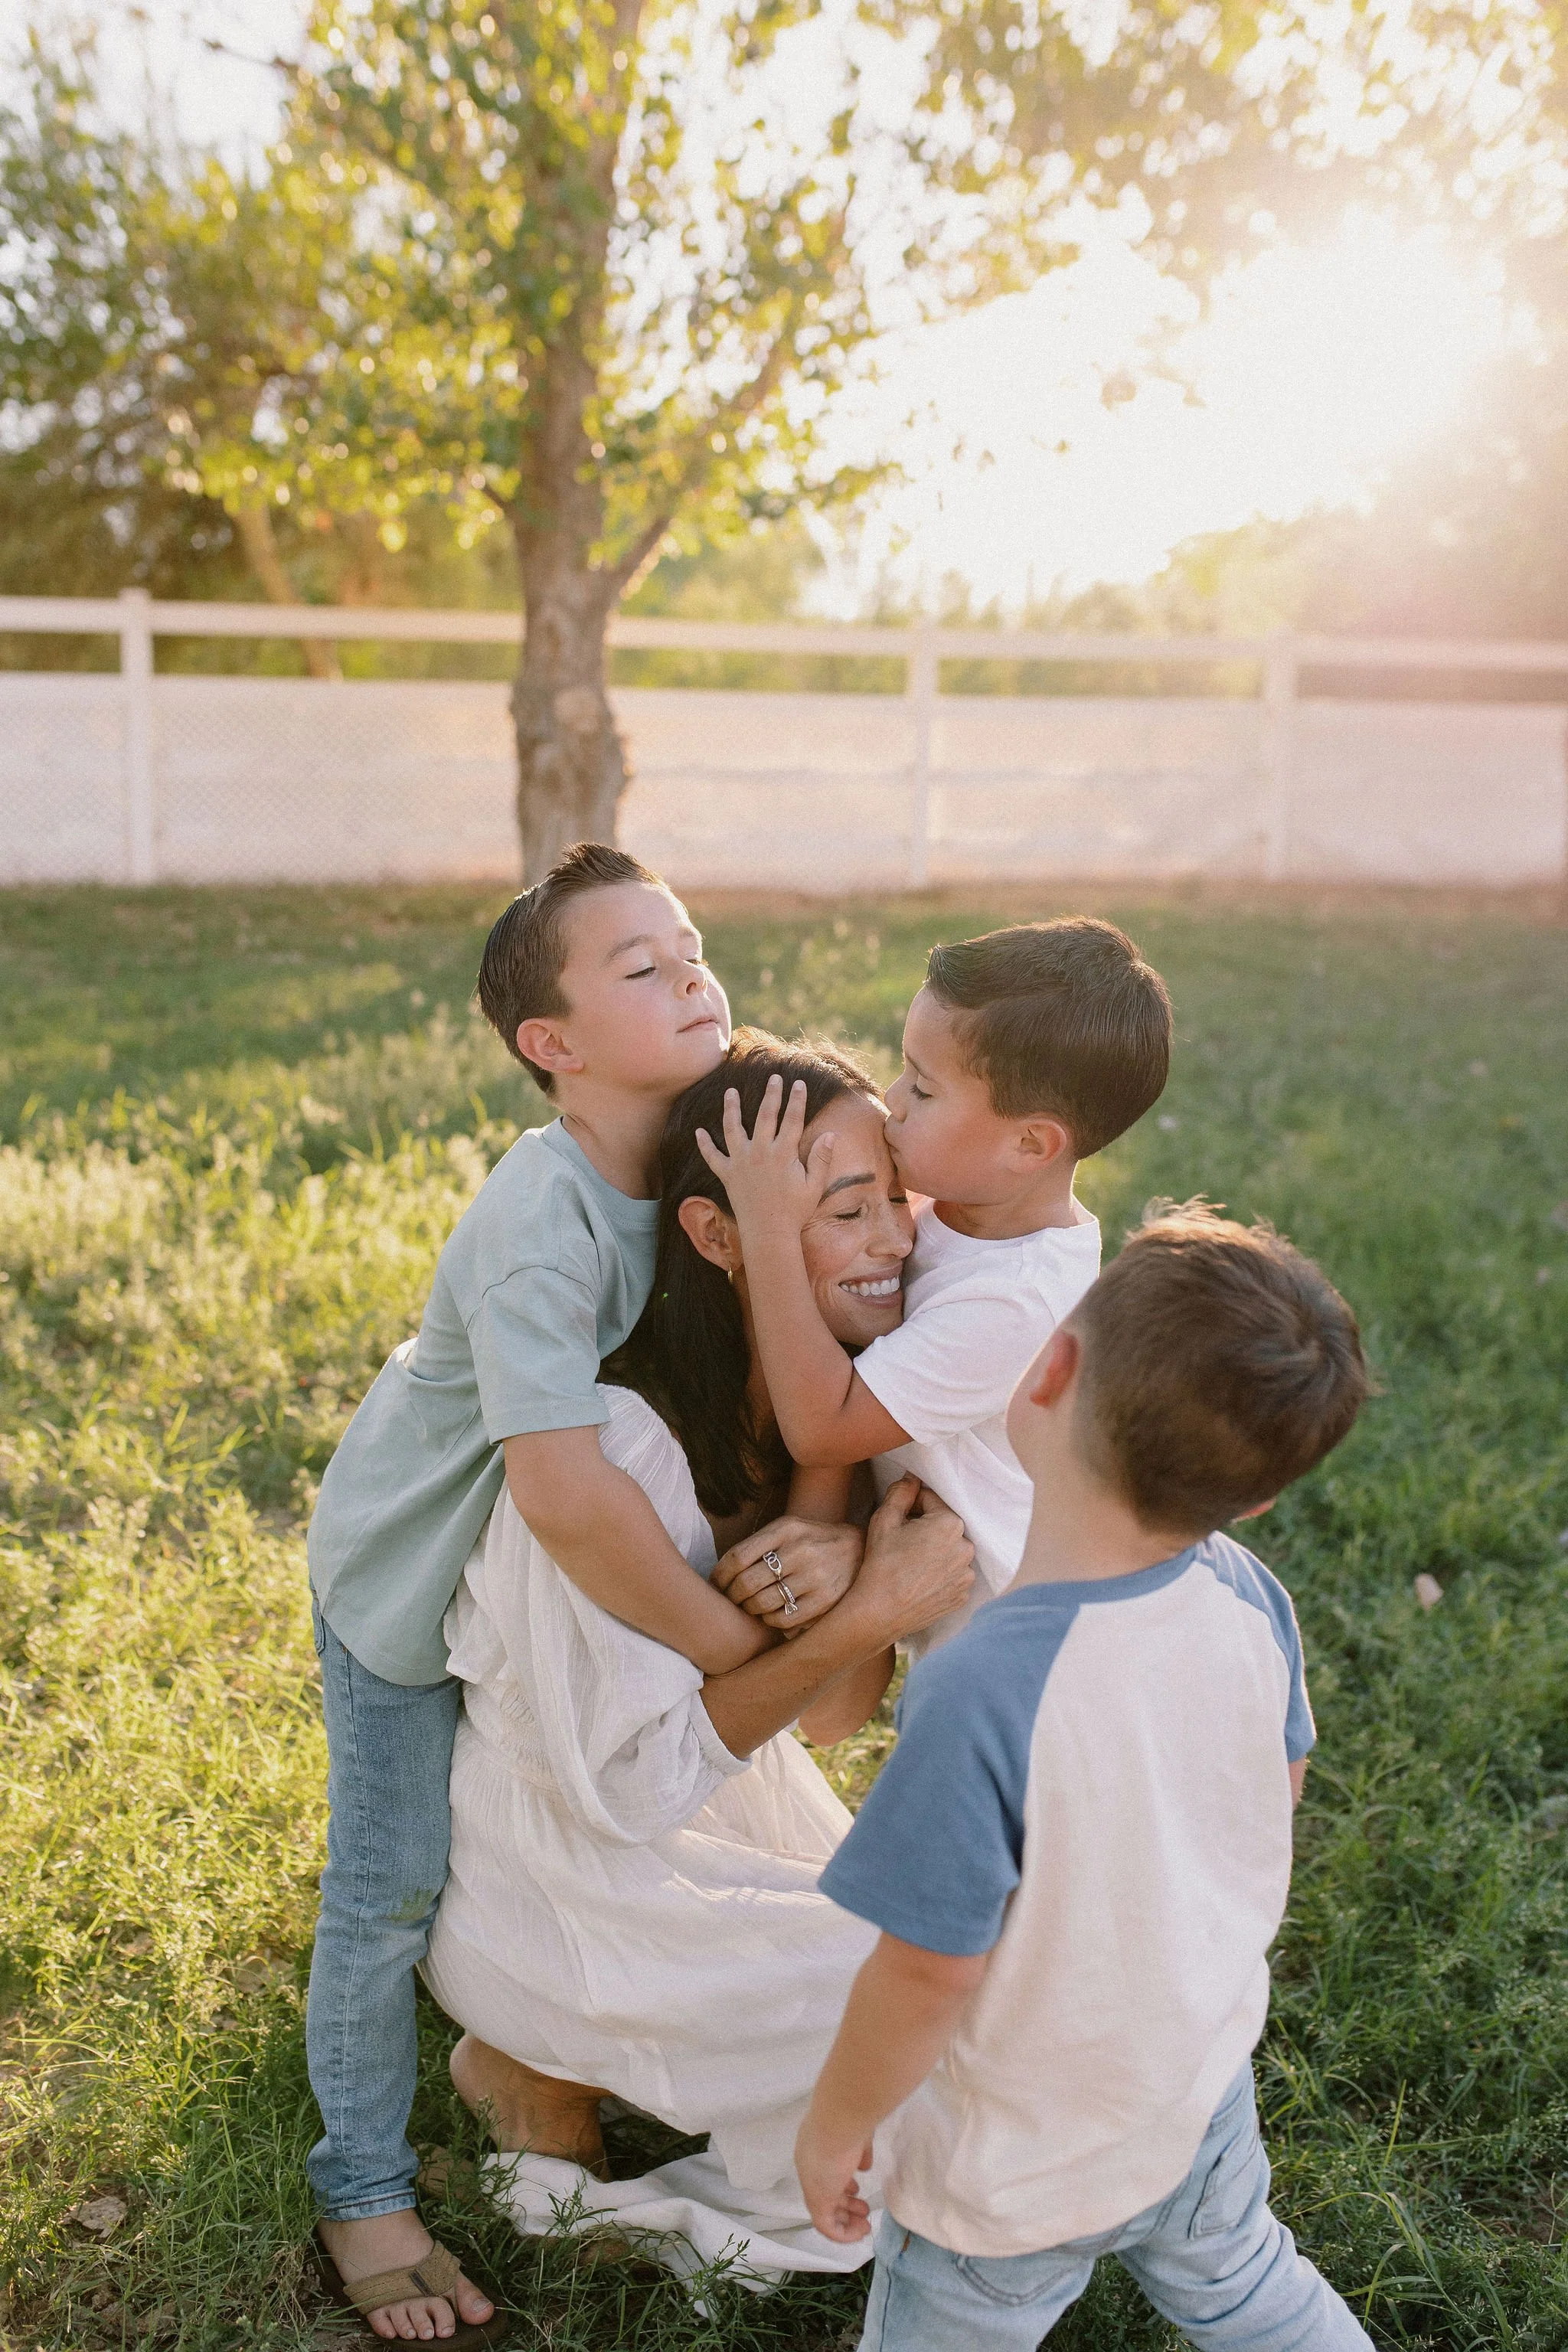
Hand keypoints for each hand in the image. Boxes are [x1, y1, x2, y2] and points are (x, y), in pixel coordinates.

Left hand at [695, 1074, 835, 1231]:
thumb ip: (821, 1159)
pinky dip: (704, 1144)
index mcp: (783, 1154)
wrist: (768, 1234)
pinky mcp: (727, 1175)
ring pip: (733, 1128)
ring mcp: (741, 1162)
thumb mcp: (814, 1186)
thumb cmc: (794, 1212)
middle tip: (773, 1077)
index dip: (796, 1100)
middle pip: (765, 1116)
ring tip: (729, 1092)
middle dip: (771, 1094)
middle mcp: (760, 1153)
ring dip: (731, 1108)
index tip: (798, 1082)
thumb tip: (831, 1134)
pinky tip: (698, 1131)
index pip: (792, 1119)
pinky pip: (712, 1157)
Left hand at [712, 1517, 862, 1632]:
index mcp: (785, 1529)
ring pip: (762, 1604)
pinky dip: (770, 1620)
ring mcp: (814, 1576)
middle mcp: (799, 1550)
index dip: (720, 1575)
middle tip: (731, 1600)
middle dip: (732, 1596)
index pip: (737, 1557)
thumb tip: (721, 1574)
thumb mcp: (788, 1529)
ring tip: (751, 1606)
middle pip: (746, 1583)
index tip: (715, 1584)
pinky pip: (782, 1619)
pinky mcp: (824, 1600)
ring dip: (750, 1609)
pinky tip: (771, 1613)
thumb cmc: (812, 1540)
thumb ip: (758, 1544)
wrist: (860, 1550)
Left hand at [795, 2113, 873, 2243]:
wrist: (838, 2119)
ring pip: (825, 2210)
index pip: (825, 2173)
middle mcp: (809, 2166)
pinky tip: (858, 2232)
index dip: (842, 2184)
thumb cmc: (850, 2121)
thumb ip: (860, 2152)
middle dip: (845, 2205)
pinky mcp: (818, 2200)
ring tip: (864, 2224)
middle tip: (864, 2210)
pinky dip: (843, 2234)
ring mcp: (812, 2183)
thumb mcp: (858, 2136)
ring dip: (845, 2221)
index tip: (857, 2190)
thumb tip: (863, 2166)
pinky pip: (827, 2226)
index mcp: (816, 2148)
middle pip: (825, 2192)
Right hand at [851, 1476, 974, 1644]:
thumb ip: (901, 1492)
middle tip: (904, 1542)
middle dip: (927, 1528)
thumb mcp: (884, 1519)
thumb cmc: (880, 1564)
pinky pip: (953, 1574)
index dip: (912, 1506)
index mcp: (950, 1524)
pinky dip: (940, 1573)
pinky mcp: (963, 1595)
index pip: (932, 1501)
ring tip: (912, 1563)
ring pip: (950, 1550)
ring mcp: (967, 1575)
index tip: (899, 1519)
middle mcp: (967, 1548)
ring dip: (936, 1550)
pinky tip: (920, 1579)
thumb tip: (912, 1478)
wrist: (879, 1612)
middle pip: (945, 1526)